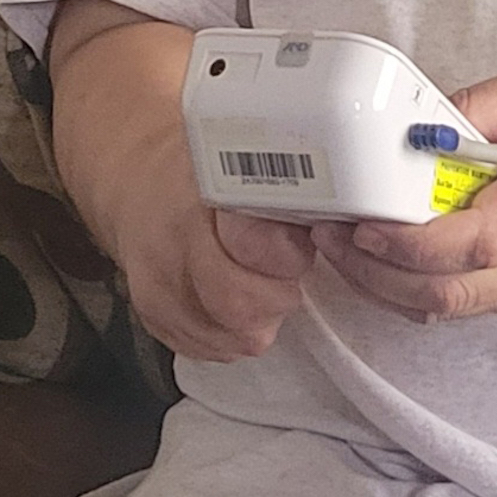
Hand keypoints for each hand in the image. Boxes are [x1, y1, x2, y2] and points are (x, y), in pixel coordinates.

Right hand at [46, 0, 317, 362]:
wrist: (133, 172)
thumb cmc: (206, 166)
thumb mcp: (247, 149)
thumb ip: (295, 176)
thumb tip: (363, 199)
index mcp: (205, 188)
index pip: (254, 243)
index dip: (284, 253)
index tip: (297, 240)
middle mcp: (174, 237)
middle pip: (239, 303)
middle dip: (275, 295)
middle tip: (283, 273)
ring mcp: (158, 278)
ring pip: (227, 335)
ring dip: (256, 318)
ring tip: (260, 285)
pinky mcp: (153, 311)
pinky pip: (206, 347)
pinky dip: (229, 333)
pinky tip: (232, 303)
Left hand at [318, 65, 496, 320]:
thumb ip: (486, 100)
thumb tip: (422, 122)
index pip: (472, 246)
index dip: (408, 245)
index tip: (363, 221)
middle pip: (444, 295)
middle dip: (373, 274)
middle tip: (330, 234)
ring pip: (445, 310)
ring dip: (384, 288)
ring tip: (343, 247)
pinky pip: (460, 307)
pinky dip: (412, 292)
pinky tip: (384, 260)